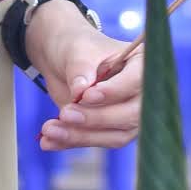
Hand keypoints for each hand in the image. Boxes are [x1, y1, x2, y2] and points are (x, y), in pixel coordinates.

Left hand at [27, 3, 142, 151]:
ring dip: (80, 136)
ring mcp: (128, 115)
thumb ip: (80, 68)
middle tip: (65, 113)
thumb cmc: (76, 47)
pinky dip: (71, 142)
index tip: (87, 95)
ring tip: (49, 129)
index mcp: (141, 63)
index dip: (114, 92)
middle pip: (130, 115)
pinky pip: (95, 142)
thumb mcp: (76, 51)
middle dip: (96, 118)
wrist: (62, 59)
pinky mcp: (111, 131)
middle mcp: (141, 93)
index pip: (138, 81)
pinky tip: (48, 141)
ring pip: (114, 136)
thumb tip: (80, 92)